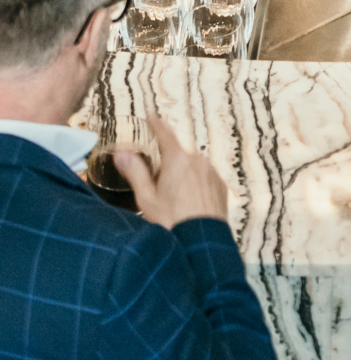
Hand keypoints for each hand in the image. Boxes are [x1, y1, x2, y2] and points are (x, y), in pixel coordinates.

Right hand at [116, 116, 227, 230]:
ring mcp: (212, 172)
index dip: (156, 125)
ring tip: (174, 203)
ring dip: (183, 178)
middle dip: (168, 167)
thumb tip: (121, 152)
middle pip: (177, 156)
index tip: (151, 116)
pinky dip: (196, 187)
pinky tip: (189, 205)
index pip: (165, 134)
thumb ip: (135, 172)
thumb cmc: (171, 222)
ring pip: (192, 168)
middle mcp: (197, 160)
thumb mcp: (147, 199)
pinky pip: (204, 180)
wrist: (201, 244)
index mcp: (177, 159)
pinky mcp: (221, 186)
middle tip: (158, 189)